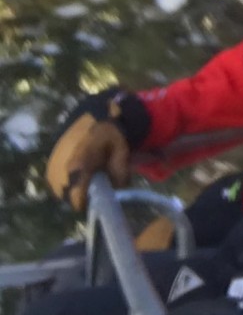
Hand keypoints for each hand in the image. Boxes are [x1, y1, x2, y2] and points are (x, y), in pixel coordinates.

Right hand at [45, 89, 150, 211]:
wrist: (92, 112)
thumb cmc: (109, 131)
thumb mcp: (121, 151)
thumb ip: (120, 173)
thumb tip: (116, 190)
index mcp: (79, 167)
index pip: (76, 198)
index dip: (86, 202)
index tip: (95, 199)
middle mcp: (61, 169)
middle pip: (68, 196)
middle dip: (81, 193)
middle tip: (95, 183)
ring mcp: (52, 165)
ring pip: (60, 189)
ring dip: (72, 186)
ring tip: (87, 174)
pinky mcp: (49, 161)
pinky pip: (56, 180)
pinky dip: (66, 179)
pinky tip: (79, 168)